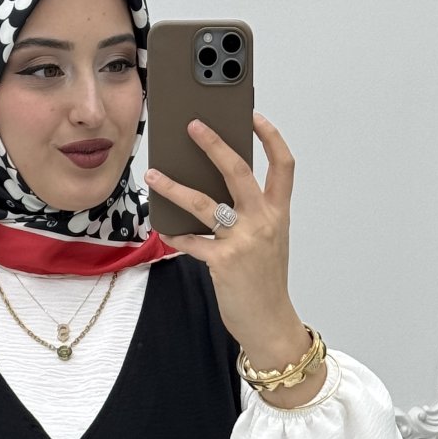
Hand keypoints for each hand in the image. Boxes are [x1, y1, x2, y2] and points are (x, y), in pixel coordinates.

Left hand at [145, 112, 306, 363]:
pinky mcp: (223, 261)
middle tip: (193, 125)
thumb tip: (215, 191)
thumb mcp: (268, 242)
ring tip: (153, 175)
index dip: (270, 137)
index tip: (254, 116)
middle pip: (238, 171)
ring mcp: (243, 241)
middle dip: (214, 144)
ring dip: (174, 187)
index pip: (283, 165)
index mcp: (277, 213)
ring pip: (204, 203)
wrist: (269, 322)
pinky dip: (174, 234)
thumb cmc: (265, 282)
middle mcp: (263, 222)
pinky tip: (164, 228)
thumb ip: (250, 216)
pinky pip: (191, 241)